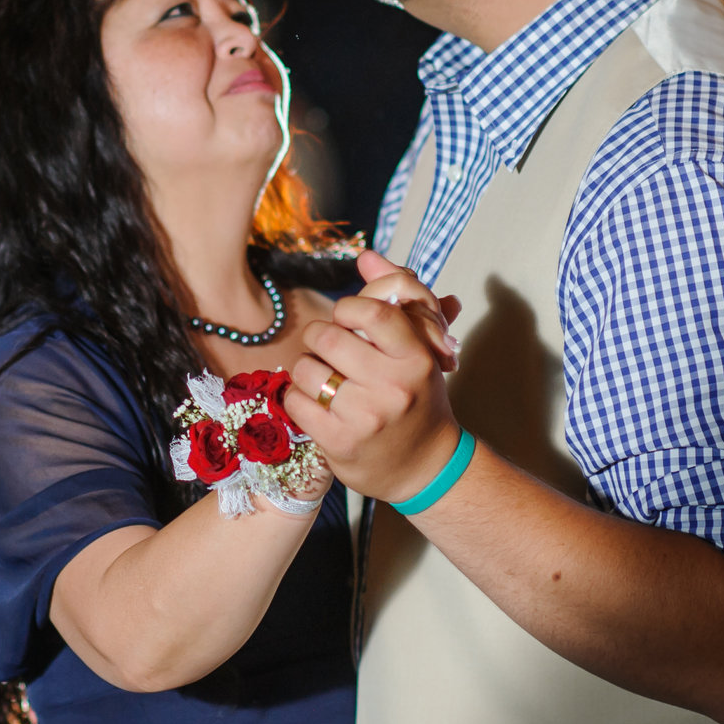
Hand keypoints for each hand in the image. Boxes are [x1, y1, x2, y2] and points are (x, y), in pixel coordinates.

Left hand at [283, 252, 463, 502]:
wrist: (426, 467)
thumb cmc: (419, 398)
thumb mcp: (420, 350)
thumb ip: (396, 300)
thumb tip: (366, 256)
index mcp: (415, 357)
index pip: (370, 311)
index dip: (347, 307)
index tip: (346, 319)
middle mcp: (392, 386)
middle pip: (328, 336)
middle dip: (320, 338)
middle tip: (329, 350)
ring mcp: (365, 417)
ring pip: (306, 368)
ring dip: (308, 370)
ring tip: (325, 380)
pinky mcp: (339, 442)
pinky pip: (296, 401)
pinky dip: (299, 398)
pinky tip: (317, 404)